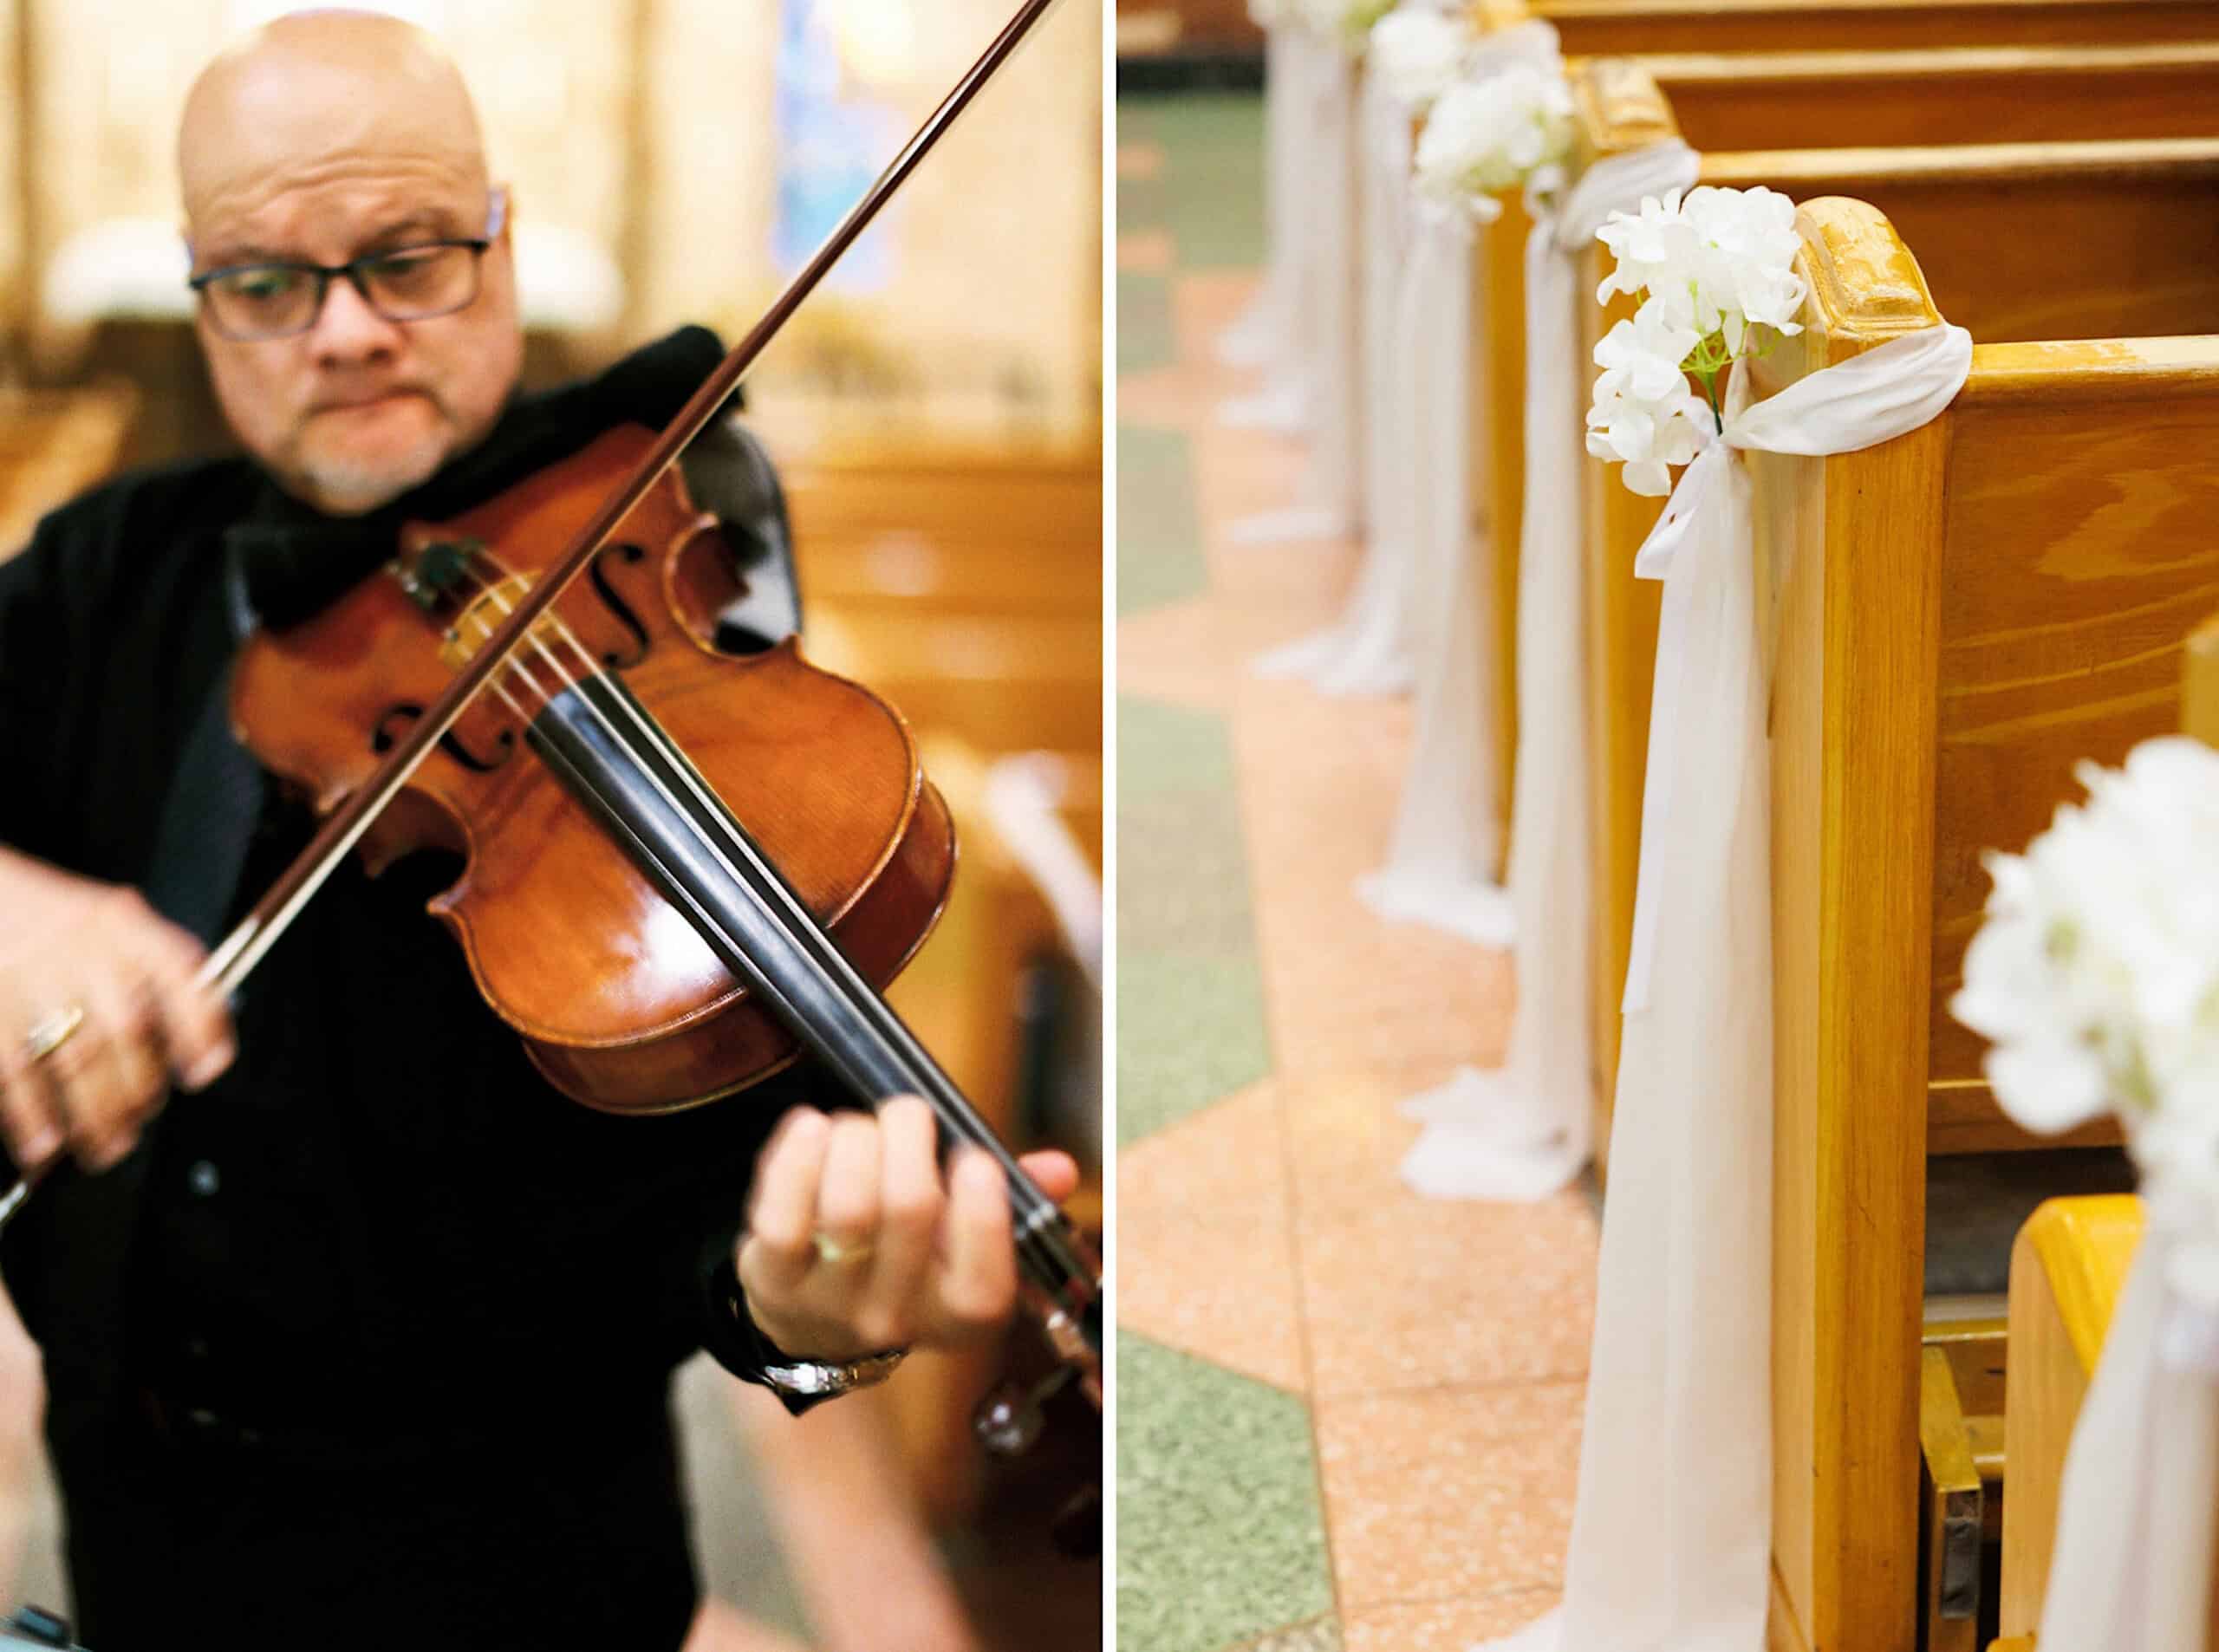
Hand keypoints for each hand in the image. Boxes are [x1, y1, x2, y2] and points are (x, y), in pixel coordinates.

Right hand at [0, 848, 234, 1174]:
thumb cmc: (50, 921)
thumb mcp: (109, 924)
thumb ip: (151, 975)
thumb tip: (195, 1048)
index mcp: (123, 924)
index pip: (179, 970)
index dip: (201, 1025)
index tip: (206, 1069)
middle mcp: (82, 948)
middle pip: (127, 1030)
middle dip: (139, 1091)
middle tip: (140, 1122)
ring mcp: (31, 977)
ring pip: (74, 1059)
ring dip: (94, 1115)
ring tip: (105, 1148)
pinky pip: (13, 1069)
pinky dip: (29, 1114)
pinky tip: (43, 1143)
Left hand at [735, 1094, 1080, 1361]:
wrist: (815, 1323)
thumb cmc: (906, 1258)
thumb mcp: (964, 1242)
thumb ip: (1014, 1200)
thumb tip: (1060, 1168)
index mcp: (961, 1314)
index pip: (984, 1282)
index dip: (983, 1208)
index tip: (973, 1157)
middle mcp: (896, 1318)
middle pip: (909, 1210)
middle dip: (909, 1136)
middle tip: (907, 1113)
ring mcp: (828, 1303)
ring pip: (847, 1205)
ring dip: (856, 1138)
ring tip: (859, 1126)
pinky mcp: (771, 1279)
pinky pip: (781, 1212)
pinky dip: (797, 1154)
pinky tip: (812, 1128)